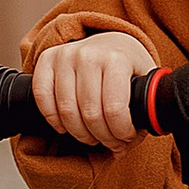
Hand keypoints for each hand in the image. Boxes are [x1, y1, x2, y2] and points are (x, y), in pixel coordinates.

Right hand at [29, 31, 157, 148]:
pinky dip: (52, 118)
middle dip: (103, 137)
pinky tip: (65, 126)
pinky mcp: (47, 59)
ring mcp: (66, 55)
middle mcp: (89, 54)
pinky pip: (42, 97)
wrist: (111, 40)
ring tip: (91, 136)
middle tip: (111, 142)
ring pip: (66, 111)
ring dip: (79, 133)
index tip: (126, 138)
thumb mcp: (146, 81)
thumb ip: (144, 111)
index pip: (114, 110)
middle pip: (90, 114)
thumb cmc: (128, 66)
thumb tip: (124, 148)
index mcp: (117, 58)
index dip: (121, 133)